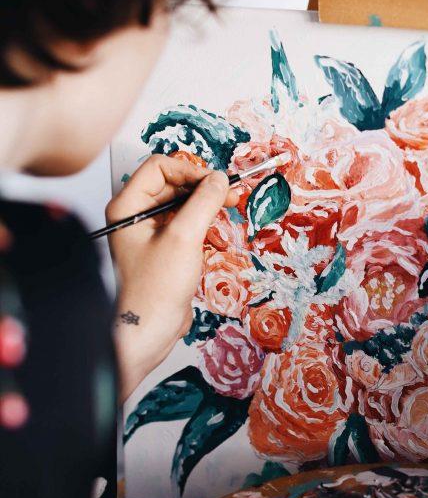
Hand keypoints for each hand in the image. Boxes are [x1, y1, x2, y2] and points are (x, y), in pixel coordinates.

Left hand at [107, 155, 236, 400]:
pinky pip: (186, 224)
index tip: (215, 184)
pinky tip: (217, 235)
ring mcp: (149, 233)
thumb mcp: (184, 238)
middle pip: (174, 184)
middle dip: (203, 189)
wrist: (148, 330)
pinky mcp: (163, 249)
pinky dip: (204, 225)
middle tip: (230, 196)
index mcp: (127, 206)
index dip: (191, 171)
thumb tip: (220, 179)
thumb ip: (204, 202)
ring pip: (183, 204)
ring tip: (227, 213)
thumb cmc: (154, 289)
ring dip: (206, 207)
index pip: (160, 167)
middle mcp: (134, 216)